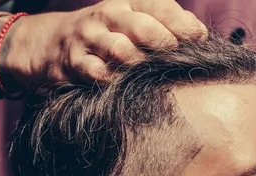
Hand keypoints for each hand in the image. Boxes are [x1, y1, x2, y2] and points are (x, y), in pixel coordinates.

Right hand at [0, 0, 206, 88]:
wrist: (53, 42)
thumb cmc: (112, 33)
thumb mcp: (138, 19)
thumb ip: (171, 23)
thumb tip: (201, 34)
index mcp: (131, 3)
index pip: (162, 8)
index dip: (184, 27)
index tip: (199, 41)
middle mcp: (110, 16)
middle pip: (143, 28)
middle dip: (164, 45)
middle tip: (173, 60)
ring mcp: (91, 39)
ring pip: (121, 51)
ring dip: (140, 66)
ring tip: (150, 75)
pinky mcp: (75, 63)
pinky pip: (99, 75)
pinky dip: (116, 82)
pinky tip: (127, 87)